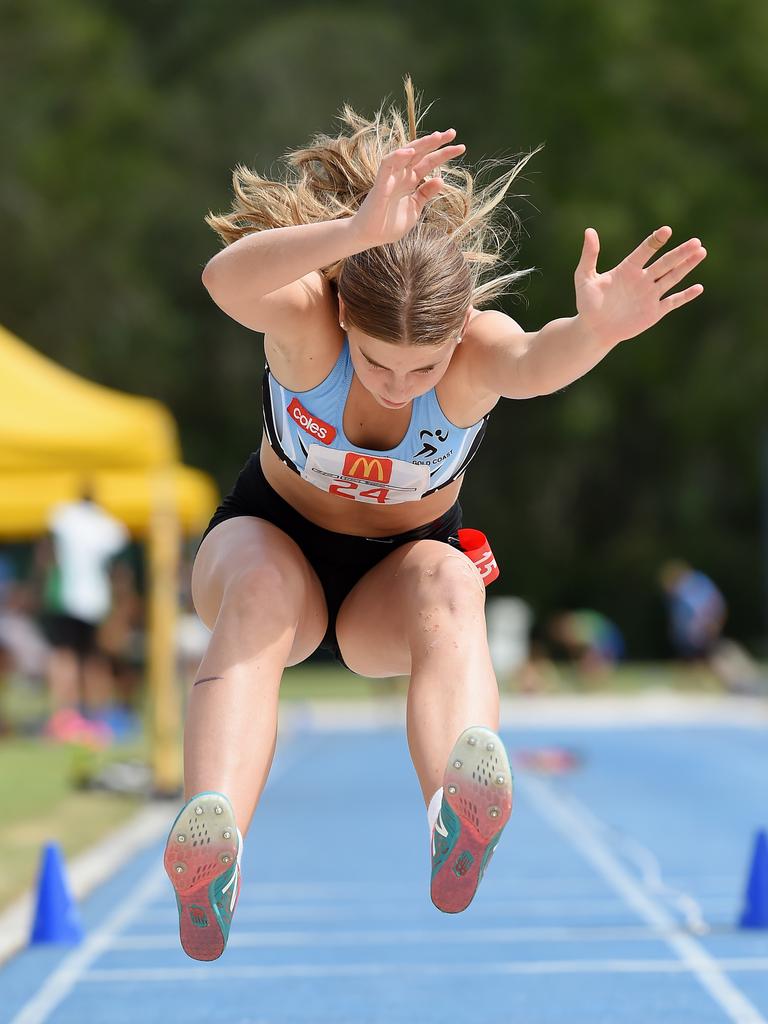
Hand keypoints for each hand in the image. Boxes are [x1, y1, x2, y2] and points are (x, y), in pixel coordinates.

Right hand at [351, 129, 464, 246]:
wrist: (370, 237)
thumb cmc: (389, 225)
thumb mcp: (415, 208)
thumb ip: (426, 194)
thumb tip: (441, 179)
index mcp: (410, 180)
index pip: (429, 162)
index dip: (443, 154)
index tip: (461, 147)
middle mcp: (401, 175)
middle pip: (420, 153)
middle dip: (436, 142)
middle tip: (452, 133)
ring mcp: (391, 178)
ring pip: (405, 154)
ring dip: (421, 144)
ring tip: (437, 137)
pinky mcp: (380, 185)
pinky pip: (387, 165)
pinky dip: (397, 157)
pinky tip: (410, 151)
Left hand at [574, 226, 706, 345]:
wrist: (593, 329)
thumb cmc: (587, 303)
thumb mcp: (584, 278)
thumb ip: (589, 255)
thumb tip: (589, 231)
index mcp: (628, 268)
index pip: (645, 251)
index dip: (655, 241)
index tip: (666, 230)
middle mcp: (642, 279)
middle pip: (665, 263)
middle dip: (680, 253)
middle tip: (696, 241)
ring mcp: (650, 295)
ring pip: (672, 277)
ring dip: (687, 266)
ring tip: (701, 252)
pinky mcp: (654, 312)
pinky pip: (672, 302)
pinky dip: (685, 296)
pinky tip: (698, 288)